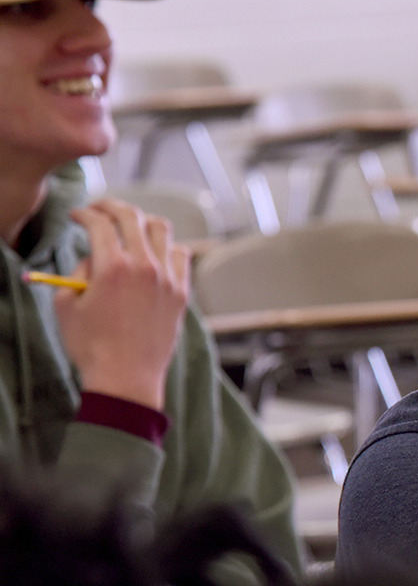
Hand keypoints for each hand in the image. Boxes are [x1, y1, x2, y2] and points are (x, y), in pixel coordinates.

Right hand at [52, 198, 190, 410]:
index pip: (100, 222)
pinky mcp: (181, 293)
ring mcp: (168, 278)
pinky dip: (167, 247)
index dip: (85, 213)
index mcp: (113, 267)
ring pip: (162, 230)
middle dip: (112, 207)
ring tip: (130, 227)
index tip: (78, 215)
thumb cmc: (91, 345)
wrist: (126, 377)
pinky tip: (156, 252)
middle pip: (132, 217)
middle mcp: (145, 266)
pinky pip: (181, 255)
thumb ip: (78, 271)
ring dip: (142, 222)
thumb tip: (94, 256)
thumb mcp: (67, 305)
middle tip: (100, 210)